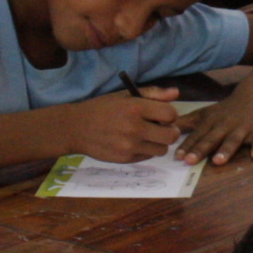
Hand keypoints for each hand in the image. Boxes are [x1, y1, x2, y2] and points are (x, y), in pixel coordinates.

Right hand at [65, 87, 183, 162]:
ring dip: (159, 143)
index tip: (162, 115)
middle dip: (170, 131)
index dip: (170, 115)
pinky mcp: (125, 159)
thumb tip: (176, 93)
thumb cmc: (102, 108)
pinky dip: (146, 151)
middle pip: (171, 136)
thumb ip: (152, 93)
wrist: (76, 128)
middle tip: (161, 128)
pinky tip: (134, 143)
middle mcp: (134, 128)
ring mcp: (130, 146)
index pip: (171, 114)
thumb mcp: (124, 95)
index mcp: (135, 108)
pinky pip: (148, 157)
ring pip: (162, 149)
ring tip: (147, 136)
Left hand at [177, 85, 252, 164]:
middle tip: (189, 161)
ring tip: (218, 161)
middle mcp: (224, 125)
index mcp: (211, 122)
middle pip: (211, 139)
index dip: (187, 146)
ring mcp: (243, 128)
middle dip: (200, 150)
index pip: (196, 136)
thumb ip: (186, 123)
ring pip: (233, 140)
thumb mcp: (205, 113)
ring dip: (225, 150)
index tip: (177, 157)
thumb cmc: (226, 109)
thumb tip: (162, 127)